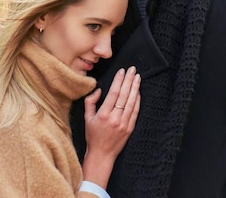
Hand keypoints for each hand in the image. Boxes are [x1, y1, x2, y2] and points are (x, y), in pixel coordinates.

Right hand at [81, 66, 140, 188]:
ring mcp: (124, 123)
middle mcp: (115, 118)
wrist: (102, 154)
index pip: (113, 93)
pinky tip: (138, 92)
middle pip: (124, 95)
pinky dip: (137, 100)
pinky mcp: (130, 128)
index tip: (122, 71)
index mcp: (103, 114)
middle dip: (129, 80)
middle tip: (133, 70)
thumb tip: (99, 90)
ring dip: (135, 88)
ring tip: (137, 77)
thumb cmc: (93, 136)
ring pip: (132, 102)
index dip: (119, 80)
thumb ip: (90, 102)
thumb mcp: (87, 118)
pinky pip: (135, 111)